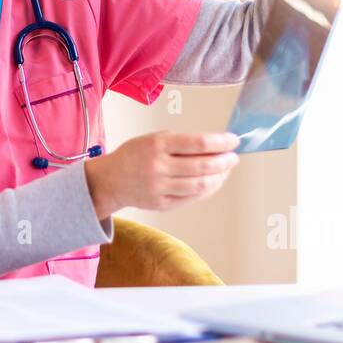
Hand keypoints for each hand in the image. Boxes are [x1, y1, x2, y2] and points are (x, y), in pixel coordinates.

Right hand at [83, 131, 239, 220]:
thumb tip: (213, 146)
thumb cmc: (133, 155)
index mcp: (158, 145)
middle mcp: (159, 166)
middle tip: (233, 158)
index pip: (198, 143)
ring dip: (219, 177)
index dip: (221, 142)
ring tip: (226, 170)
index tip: (233, 141)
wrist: (109, 181)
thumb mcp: (152, 138)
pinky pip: (191, 198)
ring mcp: (160, 188)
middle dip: (225, 161)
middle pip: (202, 166)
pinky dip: (207, 190)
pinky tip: (213, 182)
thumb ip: (180, 142)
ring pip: (200, 185)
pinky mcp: (162, 204)